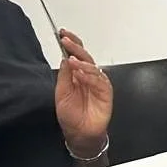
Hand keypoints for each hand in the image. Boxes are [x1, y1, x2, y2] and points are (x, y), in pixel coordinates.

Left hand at [55, 29, 113, 156]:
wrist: (79, 133)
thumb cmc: (71, 115)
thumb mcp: (61, 92)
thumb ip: (64, 75)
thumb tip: (64, 56)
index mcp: (78, 73)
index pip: (76, 54)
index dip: (71, 43)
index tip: (62, 34)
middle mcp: (89, 76)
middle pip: (85, 56)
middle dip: (75, 47)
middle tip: (66, 40)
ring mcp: (98, 83)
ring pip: (92, 67)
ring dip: (81, 62)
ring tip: (71, 60)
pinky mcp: (106, 92)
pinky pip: (98, 81)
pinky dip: (88, 76)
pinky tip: (79, 73)